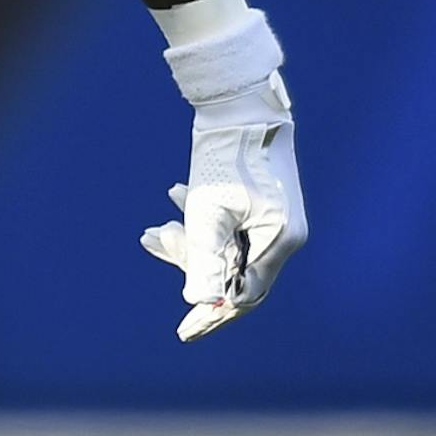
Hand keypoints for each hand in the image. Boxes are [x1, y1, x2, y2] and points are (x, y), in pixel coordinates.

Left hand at [140, 75, 305, 340]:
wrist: (241, 102)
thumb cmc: (224, 157)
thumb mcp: (208, 211)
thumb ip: (204, 259)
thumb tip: (200, 302)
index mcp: (279, 241)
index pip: (245, 294)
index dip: (212, 315)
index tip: (184, 333)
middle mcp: (283, 234)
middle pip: (234, 272)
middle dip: (191, 267)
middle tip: (153, 246)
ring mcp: (275, 217)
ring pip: (226, 245)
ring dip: (189, 239)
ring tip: (151, 229)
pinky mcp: (262, 200)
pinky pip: (229, 224)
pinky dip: (200, 218)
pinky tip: (175, 196)